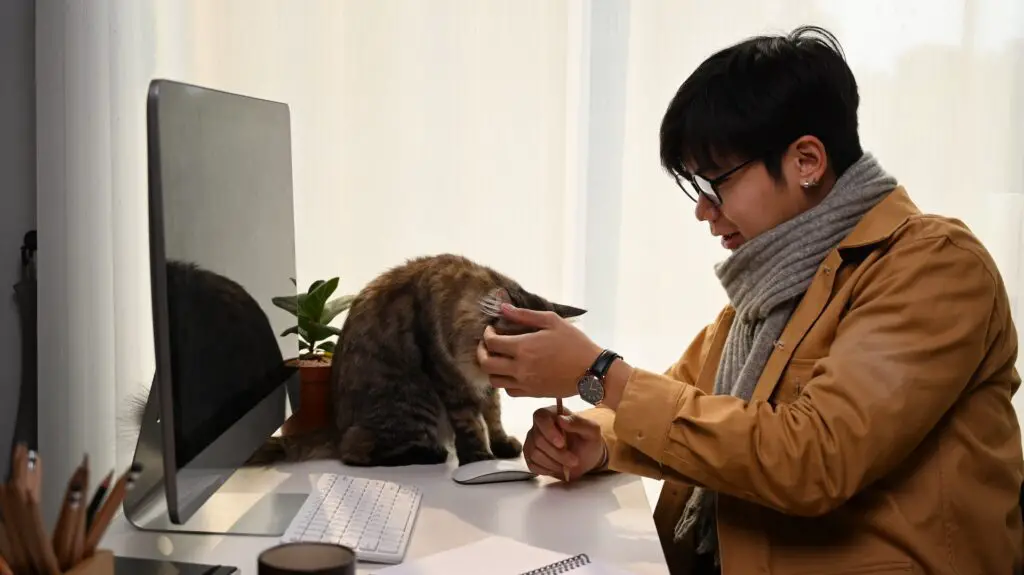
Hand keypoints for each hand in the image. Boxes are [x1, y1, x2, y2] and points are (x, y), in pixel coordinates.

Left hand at [476, 304, 601, 397]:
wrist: (591, 370)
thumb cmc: (574, 343)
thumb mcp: (552, 321)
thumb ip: (525, 315)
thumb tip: (502, 308)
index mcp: (523, 347)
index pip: (491, 343)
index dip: (487, 334)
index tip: (492, 329)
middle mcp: (519, 368)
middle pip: (486, 364)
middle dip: (482, 352)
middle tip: (487, 344)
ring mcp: (524, 383)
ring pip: (494, 380)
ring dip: (491, 368)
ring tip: (499, 358)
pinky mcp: (531, 394)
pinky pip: (508, 391)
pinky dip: (505, 381)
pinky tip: (512, 372)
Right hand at [523, 406, 606, 480]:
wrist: (586, 460)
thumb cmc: (588, 442)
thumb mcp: (592, 431)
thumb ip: (578, 422)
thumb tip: (561, 419)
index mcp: (552, 414)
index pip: (541, 416)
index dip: (548, 430)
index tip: (562, 444)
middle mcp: (539, 427)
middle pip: (538, 439)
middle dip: (557, 454)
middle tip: (574, 461)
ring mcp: (532, 442)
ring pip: (534, 453)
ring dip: (553, 463)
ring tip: (568, 465)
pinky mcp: (530, 457)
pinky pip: (532, 465)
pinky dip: (547, 469)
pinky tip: (558, 468)